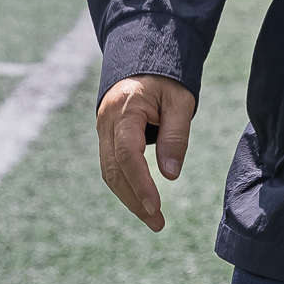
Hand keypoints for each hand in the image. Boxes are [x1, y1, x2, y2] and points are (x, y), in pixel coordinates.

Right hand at [96, 74, 197, 231]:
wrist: (143, 60)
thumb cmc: (165, 81)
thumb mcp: (180, 102)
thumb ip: (175, 136)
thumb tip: (171, 175)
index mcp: (125, 108)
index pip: (127, 152)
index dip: (140, 183)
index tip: (156, 207)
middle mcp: (107, 120)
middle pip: (113, 168)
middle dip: (134, 199)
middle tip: (157, 223)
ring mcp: (103, 129)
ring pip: (109, 171)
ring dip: (129, 198)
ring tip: (153, 219)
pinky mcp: (106, 136)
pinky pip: (111, 166)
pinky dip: (125, 186)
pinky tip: (141, 201)